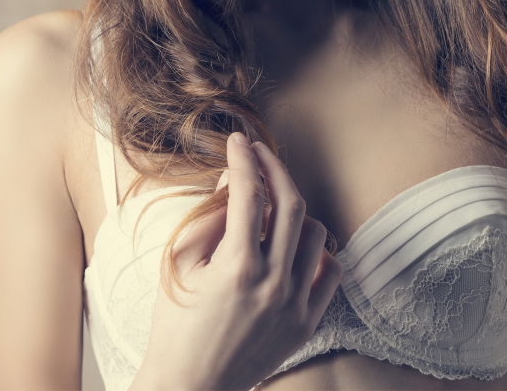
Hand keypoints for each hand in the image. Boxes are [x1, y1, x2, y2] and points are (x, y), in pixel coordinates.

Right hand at [134, 132, 343, 390]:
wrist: (190, 386)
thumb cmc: (176, 323)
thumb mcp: (181, 264)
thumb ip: (211, 217)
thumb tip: (235, 178)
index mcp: (236, 267)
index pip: (249, 193)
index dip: (244, 158)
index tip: (238, 140)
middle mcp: (273, 283)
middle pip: (291, 203)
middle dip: (275, 167)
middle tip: (259, 152)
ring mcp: (295, 305)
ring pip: (315, 233)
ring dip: (294, 211)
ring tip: (269, 210)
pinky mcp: (307, 323)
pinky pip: (330, 271)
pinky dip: (316, 251)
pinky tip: (293, 246)